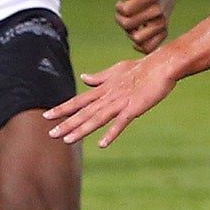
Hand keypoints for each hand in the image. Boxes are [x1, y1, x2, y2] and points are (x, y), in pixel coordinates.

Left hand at [45, 52, 177, 147]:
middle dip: (67, 123)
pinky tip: (102, 144)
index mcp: (103, 88)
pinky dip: (111, 133)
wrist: (162, 65)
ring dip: (82, 129)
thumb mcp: (116, 71)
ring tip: (67, 140)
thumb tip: (83, 78)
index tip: (47, 116)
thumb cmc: (141, 68)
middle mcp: (108, 96)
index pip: (79, 100)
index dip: (63, 109)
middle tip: (51, 134)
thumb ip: (99, 78)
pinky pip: (121, 123)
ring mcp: (120, 102)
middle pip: (84, 112)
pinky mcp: (134, 108)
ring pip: (97, 118)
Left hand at [107, 0, 170, 53]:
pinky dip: (140, 46)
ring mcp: (162, 23)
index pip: (125, 10)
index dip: (119, 8)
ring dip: (130, 34)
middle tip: (125, 16)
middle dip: (121, 21)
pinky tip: (136, 36)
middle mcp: (157, 11)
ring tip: (132, 26)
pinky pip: (148, 48)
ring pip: (138, 39)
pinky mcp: (164, 33)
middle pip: (128, 25)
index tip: (122, 4)